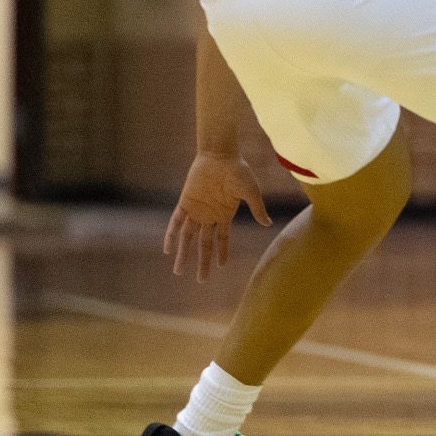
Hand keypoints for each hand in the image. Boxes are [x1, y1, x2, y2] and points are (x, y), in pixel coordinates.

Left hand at [164, 152, 272, 281]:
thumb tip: (267, 224)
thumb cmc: (238, 170)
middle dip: (203, 262)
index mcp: (225, 214)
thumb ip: (257, 208)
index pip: (222, 239)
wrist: (220, 154)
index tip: (220, 267)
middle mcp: (209, 216)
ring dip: (183, 254)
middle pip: (204, 244)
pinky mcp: (185, 202)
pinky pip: (176, 222)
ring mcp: (196, 210)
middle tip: (201, 280)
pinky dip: (171, 235)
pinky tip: (168, 248)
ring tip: (178, 270)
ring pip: (188, 237)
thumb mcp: (251, 191)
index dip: (221, 253)